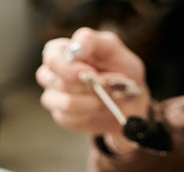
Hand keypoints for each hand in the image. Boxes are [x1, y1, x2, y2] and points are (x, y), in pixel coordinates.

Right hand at [37, 27, 151, 137]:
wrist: (131, 100)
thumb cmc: (119, 68)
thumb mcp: (111, 48)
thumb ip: (91, 41)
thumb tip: (75, 48)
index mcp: (60, 52)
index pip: (52, 58)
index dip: (70, 67)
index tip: (93, 73)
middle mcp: (51, 74)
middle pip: (57, 82)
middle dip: (87, 86)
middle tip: (108, 86)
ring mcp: (54, 97)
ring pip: (67, 103)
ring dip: (94, 101)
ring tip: (110, 96)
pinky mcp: (62, 116)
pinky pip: (72, 118)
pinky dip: (92, 113)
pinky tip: (102, 107)